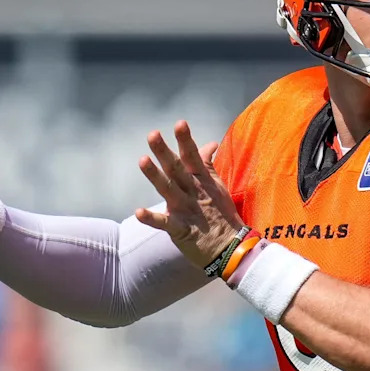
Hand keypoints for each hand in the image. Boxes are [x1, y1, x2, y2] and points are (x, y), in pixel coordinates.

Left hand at [136, 120, 244, 267]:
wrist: (231, 248)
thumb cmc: (221, 214)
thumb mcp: (216, 186)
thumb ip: (207, 164)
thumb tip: (210, 143)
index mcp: (201, 181)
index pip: (192, 156)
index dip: (185, 140)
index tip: (180, 123)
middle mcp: (193, 192)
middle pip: (177, 169)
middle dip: (165, 152)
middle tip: (152, 135)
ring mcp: (187, 210)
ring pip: (168, 189)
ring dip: (155, 176)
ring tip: (142, 161)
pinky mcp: (181, 230)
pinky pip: (165, 223)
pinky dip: (152, 218)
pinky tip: (138, 212)